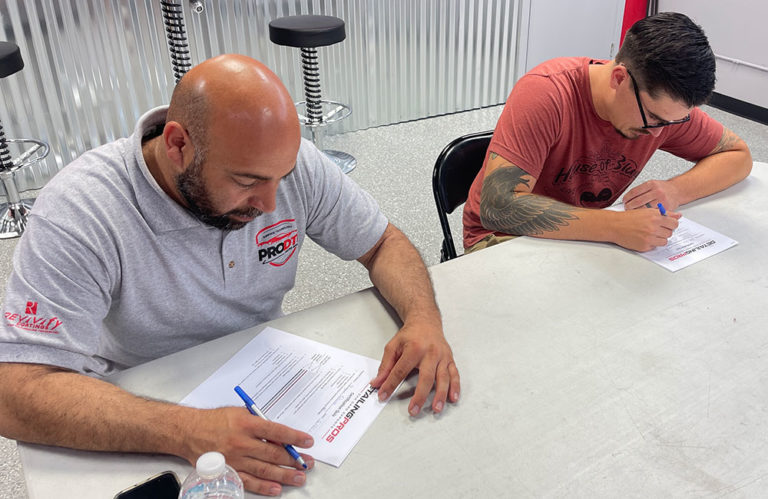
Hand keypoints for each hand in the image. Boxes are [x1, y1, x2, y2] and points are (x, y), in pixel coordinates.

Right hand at [186, 407, 314, 495]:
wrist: (190, 431)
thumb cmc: (216, 420)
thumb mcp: (241, 413)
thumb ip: (260, 423)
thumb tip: (280, 436)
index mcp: (247, 424)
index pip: (277, 432)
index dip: (295, 437)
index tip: (307, 441)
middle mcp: (242, 442)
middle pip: (274, 454)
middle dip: (294, 459)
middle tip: (307, 463)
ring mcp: (235, 459)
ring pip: (265, 470)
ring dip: (284, 475)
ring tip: (299, 477)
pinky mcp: (229, 471)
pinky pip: (249, 481)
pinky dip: (264, 486)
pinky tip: (276, 488)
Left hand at [370, 320, 459, 415]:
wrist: (426, 322)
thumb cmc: (410, 335)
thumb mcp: (393, 346)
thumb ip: (385, 366)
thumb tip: (377, 383)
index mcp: (414, 348)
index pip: (400, 371)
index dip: (390, 385)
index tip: (383, 396)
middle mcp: (430, 353)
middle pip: (426, 377)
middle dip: (419, 396)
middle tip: (413, 410)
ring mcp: (442, 356)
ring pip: (443, 378)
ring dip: (440, 395)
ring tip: (436, 409)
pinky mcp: (450, 359)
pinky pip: (454, 375)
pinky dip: (455, 387)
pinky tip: (453, 398)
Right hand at [614, 208, 680, 251]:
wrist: (615, 226)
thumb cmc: (629, 218)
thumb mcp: (648, 211)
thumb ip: (665, 213)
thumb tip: (678, 215)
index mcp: (655, 217)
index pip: (674, 224)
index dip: (671, 224)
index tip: (667, 224)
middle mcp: (653, 228)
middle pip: (670, 233)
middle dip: (664, 231)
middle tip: (656, 228)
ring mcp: (649, 238)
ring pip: (664, 241)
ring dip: (659, 238)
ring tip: (650, 234)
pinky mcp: (644, 246)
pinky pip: (655, 246)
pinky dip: (651, 243)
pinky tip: (644, 238)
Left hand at [622, 179, 681, 210]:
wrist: (678, 191)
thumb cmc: (663, 189)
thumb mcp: (652, 184)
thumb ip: (641, 190)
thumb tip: (627, 198)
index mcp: (651, 184)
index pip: (634, 192)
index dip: (626, 198)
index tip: (624, 201)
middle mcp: (656, 191)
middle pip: (638, 201)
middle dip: (629, 206)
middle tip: (626, 208)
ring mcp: (661, 200)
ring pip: (644, 209)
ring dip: (636, 212)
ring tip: (632, 213)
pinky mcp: (665, 208)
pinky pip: (652, 213)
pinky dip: (645, 215)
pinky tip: (641, 216)